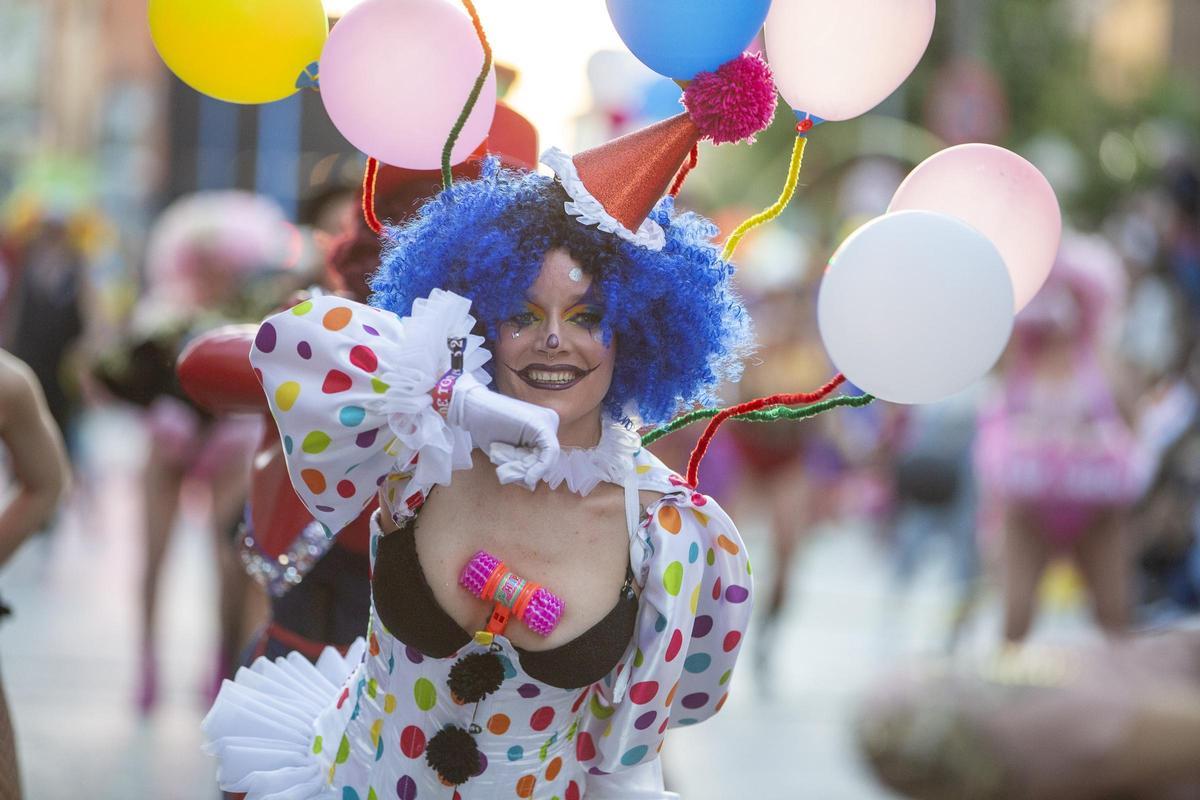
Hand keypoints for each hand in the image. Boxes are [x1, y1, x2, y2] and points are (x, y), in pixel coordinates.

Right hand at [447, 374, 559, 488]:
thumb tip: (532, 485)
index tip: (512, 470)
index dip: (531, 471)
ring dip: (530, 469)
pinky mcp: (543, 426)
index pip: (546, 456)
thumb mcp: (507, 453)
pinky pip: (550, 453)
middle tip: (509, 467)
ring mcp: (548, 421)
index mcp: (542, 427)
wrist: (472, 409)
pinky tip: (529, 476)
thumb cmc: (486, 428)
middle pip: (549, 458)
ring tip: (507, 462)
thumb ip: (520, 467)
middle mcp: (549, 422)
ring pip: (549, 458)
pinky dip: (540, 468)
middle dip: (530, 470)